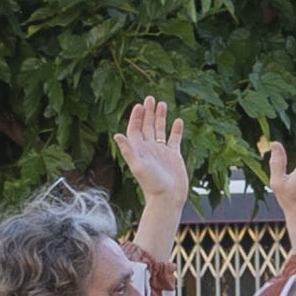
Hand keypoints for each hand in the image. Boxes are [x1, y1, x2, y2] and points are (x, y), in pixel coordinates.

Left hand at [112, 98, 192, 220]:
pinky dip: (176, 130)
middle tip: (150, 97)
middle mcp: (149, 149)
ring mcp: (162, 152)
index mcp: (139, 150)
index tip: (139, 105)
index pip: (135, 129)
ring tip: (162, 104)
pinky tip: (178, 120)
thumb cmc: (152, 184)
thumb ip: (128, 150)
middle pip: (147, 126)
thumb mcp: (138, 166)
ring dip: (161, 117)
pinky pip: (175, 139)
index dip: (136, 117)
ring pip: (161, 130)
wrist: (167, 198)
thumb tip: (116, 135)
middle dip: (148, 112)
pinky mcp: (174, 156)